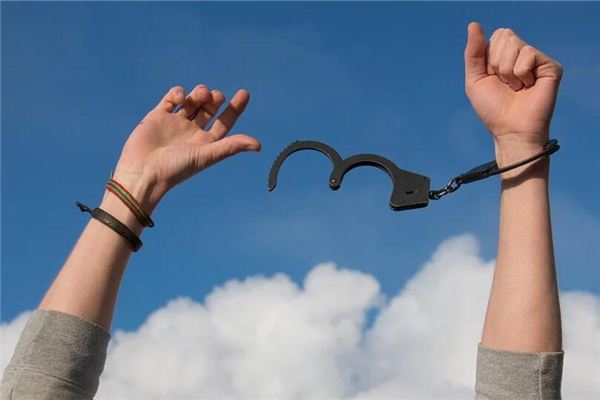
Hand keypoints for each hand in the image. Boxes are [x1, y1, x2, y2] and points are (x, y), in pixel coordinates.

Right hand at [110, 85, 260, 213]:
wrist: (143, 172)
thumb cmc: (176, 168)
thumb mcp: (207, 155)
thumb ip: (231, 147)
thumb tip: (258, 145)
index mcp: (206, 143)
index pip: (224, 122)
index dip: (235, 108)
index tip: (244, 93)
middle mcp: (192, 133)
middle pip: (209, 109)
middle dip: (215, 99)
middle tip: (217, 97)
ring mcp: (175, 123)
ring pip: (192, 101)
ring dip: (199, 93)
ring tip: (201, 95)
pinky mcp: (157, 117)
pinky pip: (171, 99)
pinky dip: (179, 93)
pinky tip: (182, 97)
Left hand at [464, 22, 561, 167]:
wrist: (510, 130)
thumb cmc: (493, 109)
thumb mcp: (475, 80)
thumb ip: (473, 52)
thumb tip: (474, 24)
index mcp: (504, 56)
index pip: (495, 36)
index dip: (488, 59)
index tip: (492, 78)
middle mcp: (522, 55)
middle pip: (504, 35)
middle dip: (496, 63)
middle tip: (505, 84)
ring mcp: (537, 60)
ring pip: (514, 44)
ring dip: (507, 71)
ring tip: (516, 87)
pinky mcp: (550, 66)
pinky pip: (528, 54)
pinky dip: (520, 73)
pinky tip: (527, 87)